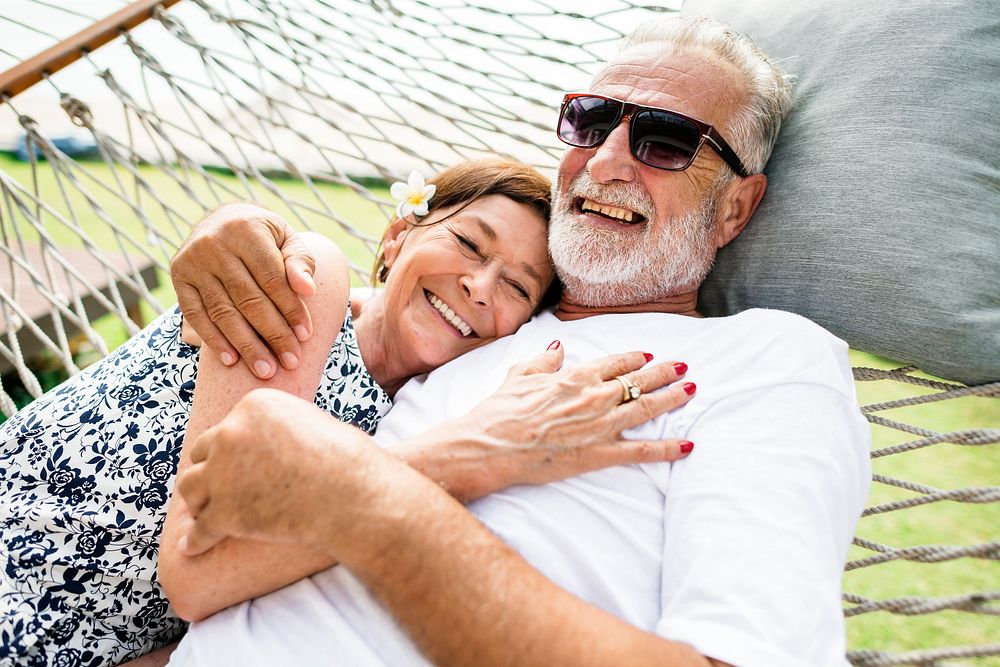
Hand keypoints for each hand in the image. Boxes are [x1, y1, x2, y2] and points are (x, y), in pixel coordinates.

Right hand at [171, 203, 316, 377]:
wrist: (222, 220)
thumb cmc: (264, 236)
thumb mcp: (286, 238)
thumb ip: (300, 261)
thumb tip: (308, 290)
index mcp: (246, 229)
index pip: (272, 278)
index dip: (290, 309)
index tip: (306, 336)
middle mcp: (214, 243)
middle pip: (248, 299)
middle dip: (273, 334)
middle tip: (290, 363)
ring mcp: (192, 261)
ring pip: (223, 312)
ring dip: (246, 345)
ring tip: (266, 370)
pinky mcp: (178, 277)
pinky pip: (196, 314)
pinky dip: (214, 340)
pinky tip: (231, 360)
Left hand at [176, 388, 383, 555]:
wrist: (357, 496)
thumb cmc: (346, 462)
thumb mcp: (310, 425)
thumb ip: (279, 428)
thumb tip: (263, 445)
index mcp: (253, 405)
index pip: (227, 427)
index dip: (233, 449)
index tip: (242, 467)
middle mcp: (231, 432)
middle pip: (203, 452)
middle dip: (212, 471)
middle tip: (222, 490)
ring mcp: (223, 473)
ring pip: (190, 487)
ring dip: (199, 501)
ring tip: (205, 515)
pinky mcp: (224, 513)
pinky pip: (199, 530)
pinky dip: (196, 540)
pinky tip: (193, 547)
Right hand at [398, 342, 695, 501]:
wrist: (491, 445)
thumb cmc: (499, 411)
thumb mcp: (519, 375)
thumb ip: (543, 360)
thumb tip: (557, 347)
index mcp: (574, 376)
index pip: (614, 362)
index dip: (634, 358)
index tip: (647, 355)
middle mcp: (594, 397)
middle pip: (638, 380)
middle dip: (663, 372)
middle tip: (683, 366)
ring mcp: (600, 425)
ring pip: (646, 408)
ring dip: (672, 398)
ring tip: (692, 390)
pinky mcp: (599, 454)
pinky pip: (641, 451)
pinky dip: (667, 448)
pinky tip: (688, 445)